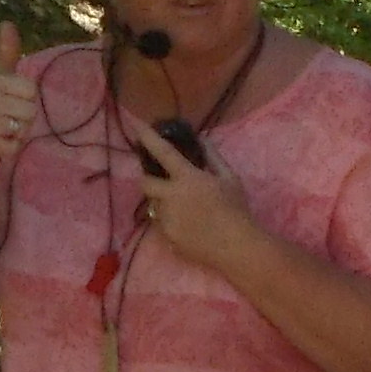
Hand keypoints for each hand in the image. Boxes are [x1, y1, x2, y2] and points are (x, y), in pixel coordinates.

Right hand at [0, 28, 33, 171]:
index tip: (10, 99)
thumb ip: (7, 51)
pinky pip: (16, 146)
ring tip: (3, 129)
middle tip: (6, 117)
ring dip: (18, 132)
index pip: (31, 90)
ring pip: (25, 128)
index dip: (25, 97)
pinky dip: (11, 147)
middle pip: (31, 111)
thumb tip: (8, 22)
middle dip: (23, 117)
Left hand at [131, 117, 256, 265]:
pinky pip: (161, 225)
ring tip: (185, 209)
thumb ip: (212, 157)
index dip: (147, 137)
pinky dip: (170, 221)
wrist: (235, 246)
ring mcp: (166, 219)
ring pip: (154, 206)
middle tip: (163, 182)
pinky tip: (188, 226)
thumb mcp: (230, 178)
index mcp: (187, 179)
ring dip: (163, 203)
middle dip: (149, 180)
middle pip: (145, 183)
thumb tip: (202, 139)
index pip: (162, 152)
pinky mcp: (166, 238)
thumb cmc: (236, 209)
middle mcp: (170, 197)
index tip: (134, 124)